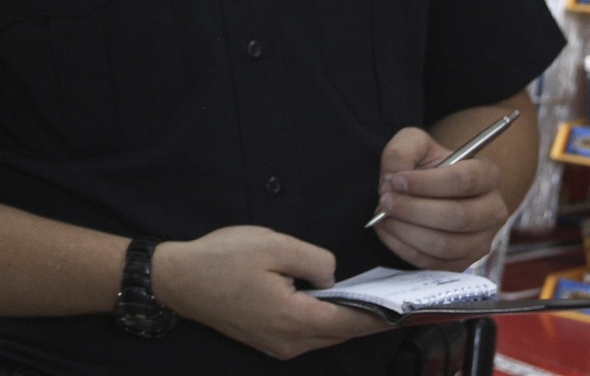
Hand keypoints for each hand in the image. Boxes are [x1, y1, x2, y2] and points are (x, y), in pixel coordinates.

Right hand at [151, 226, 388, 359]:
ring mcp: (278, 346)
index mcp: (294, 319)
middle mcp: (290, 342)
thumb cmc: (221, 258)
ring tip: (376, 299)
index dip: (385, 314)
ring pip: (326, 335)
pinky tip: (336, 302)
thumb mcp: (272, 244)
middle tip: (402, 300)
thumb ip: (314, 259)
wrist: (177, 280)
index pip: (353, 322)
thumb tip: (332, 276)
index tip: (413, 307)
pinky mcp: (269, 341)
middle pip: (342, 333)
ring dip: (349, 318)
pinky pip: (309, 333)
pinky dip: (327, 319)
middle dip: (372, 317)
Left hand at [371, 127, 511, 269]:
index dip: (426, 183)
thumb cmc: (426, 164)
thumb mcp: (414, 143)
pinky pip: (433, 263)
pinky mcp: (463, 263)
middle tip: (385, 201)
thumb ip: (402, 152)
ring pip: (445, 245)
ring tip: (383, 216)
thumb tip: (393, 179)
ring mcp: (481, 241)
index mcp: (487, 175)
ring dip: (406, 231)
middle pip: (457, 217)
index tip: (396, 180)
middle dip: (413, 210)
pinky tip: (387, 230)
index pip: (464, 180)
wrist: (431, 191)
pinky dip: (403, 248)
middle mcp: (492, 211)